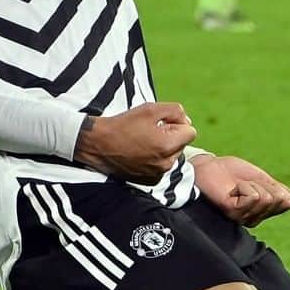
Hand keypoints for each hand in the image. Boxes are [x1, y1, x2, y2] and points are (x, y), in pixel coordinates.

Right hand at [74, 102, 196, 184]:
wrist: (98, 144)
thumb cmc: (123, 124)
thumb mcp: (149, 109)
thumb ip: (174, 110)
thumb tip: (186, 120)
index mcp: (168, 145)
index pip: (190, 131)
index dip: (177, 123)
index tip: (161, 122)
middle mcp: (166, 163)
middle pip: (182, 144)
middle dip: (171, 136)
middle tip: (150, 130)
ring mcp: (158, 174)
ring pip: (172, 156)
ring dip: (164, 148)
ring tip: (144, 141)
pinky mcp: (150, 180)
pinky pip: (162, 167)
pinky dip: (156, 159)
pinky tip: (140, 152)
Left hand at [193, 153, 289, 226]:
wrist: (208, 167)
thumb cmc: (230, 172)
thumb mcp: (260, 178)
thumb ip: (278, 190)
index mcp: (264, 211)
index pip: (289, 201)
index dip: (275, 185)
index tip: (257, 181)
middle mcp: (256, 218)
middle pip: (277, 199)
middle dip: (262, 183)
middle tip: (244, 182)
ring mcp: (245, 218)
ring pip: (267, 198)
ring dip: (251, 184)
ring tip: (236, 186)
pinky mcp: (234, 213)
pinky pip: (254, 196)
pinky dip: (245, 186)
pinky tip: (232, 189)